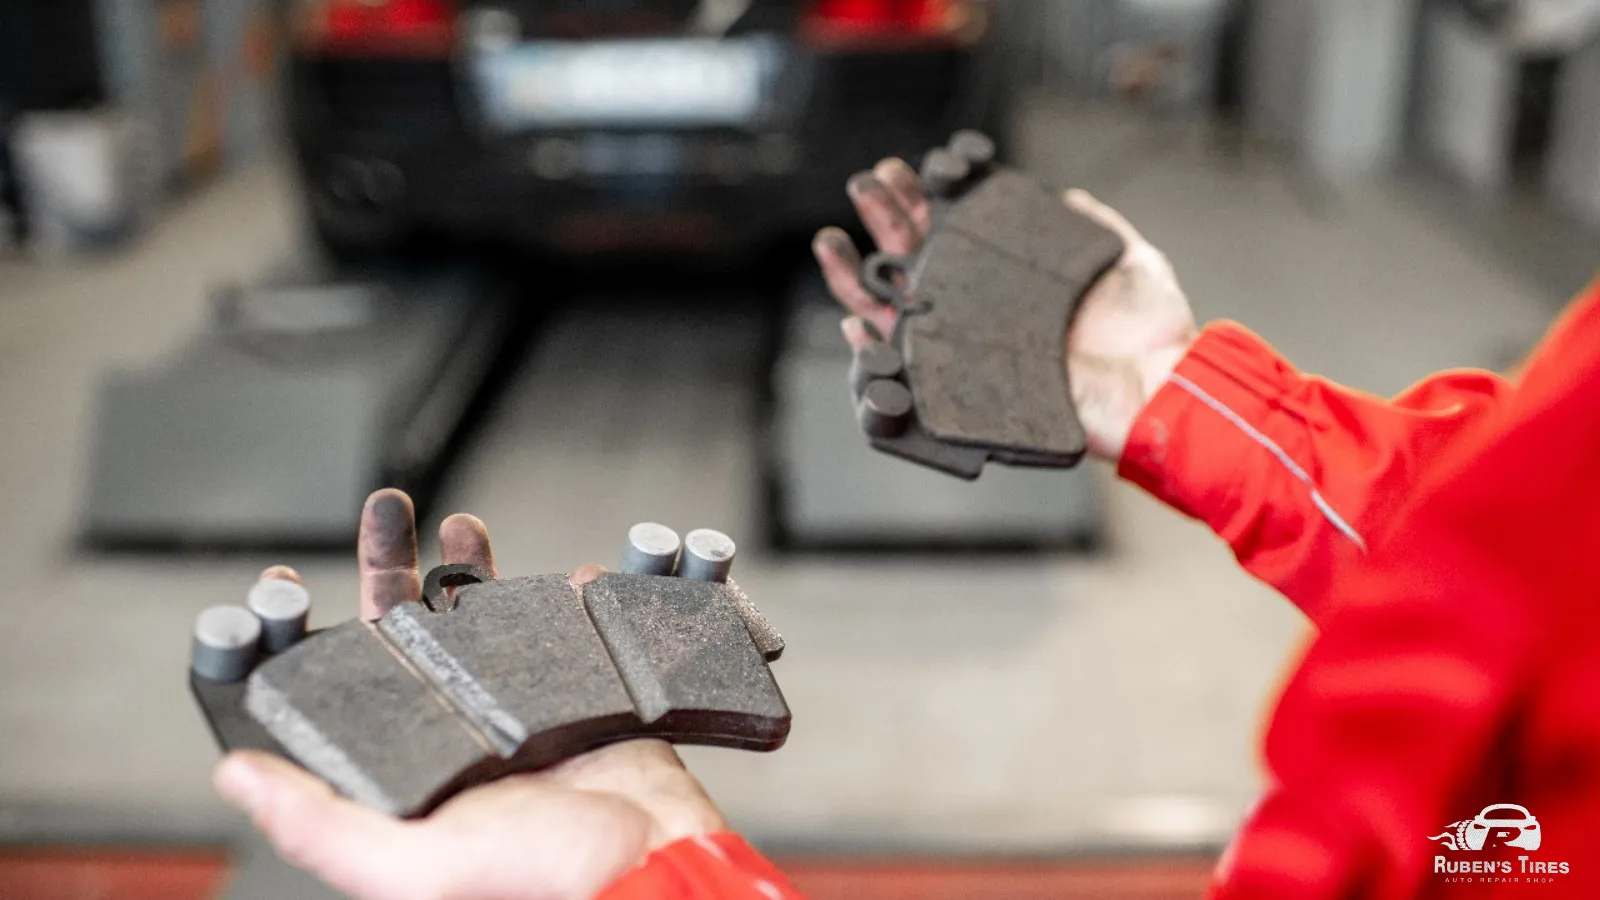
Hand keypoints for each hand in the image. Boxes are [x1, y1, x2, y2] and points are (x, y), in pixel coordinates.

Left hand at [213, 489, 726, 899]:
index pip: (333, 695)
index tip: (282, 588)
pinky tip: (549, 568)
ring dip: (462, 566)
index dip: (300, 639)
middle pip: (401, 636)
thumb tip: (235, 777)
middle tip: (384, 512)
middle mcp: (452, 737)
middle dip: (385, 566)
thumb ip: (322, 827)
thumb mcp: (414, 867)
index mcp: (403, 776)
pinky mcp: (575, 696)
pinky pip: (555, 631)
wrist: (654, 865)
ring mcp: (514, 712)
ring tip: (455, 522)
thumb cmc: (539, 882)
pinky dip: (552, 594)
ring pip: (475, 622)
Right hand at [813, 160, 1197, 460]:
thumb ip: (1094, 225)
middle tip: (867, 184)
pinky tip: (852, 318)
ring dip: (859, 274)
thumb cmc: (1153, 330)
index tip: (915, 168)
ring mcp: (971, 345)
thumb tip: (1067, 197)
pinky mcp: (964, 385)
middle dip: (885, 217)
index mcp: (1015, 275)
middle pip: (917, 258)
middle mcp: (986, 307)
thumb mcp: (1130, 256)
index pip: (958, 229)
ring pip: (898, 307)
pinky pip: (906, 367)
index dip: (930, 197)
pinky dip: (873, 344)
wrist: (1162, 384)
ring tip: (833, 240)